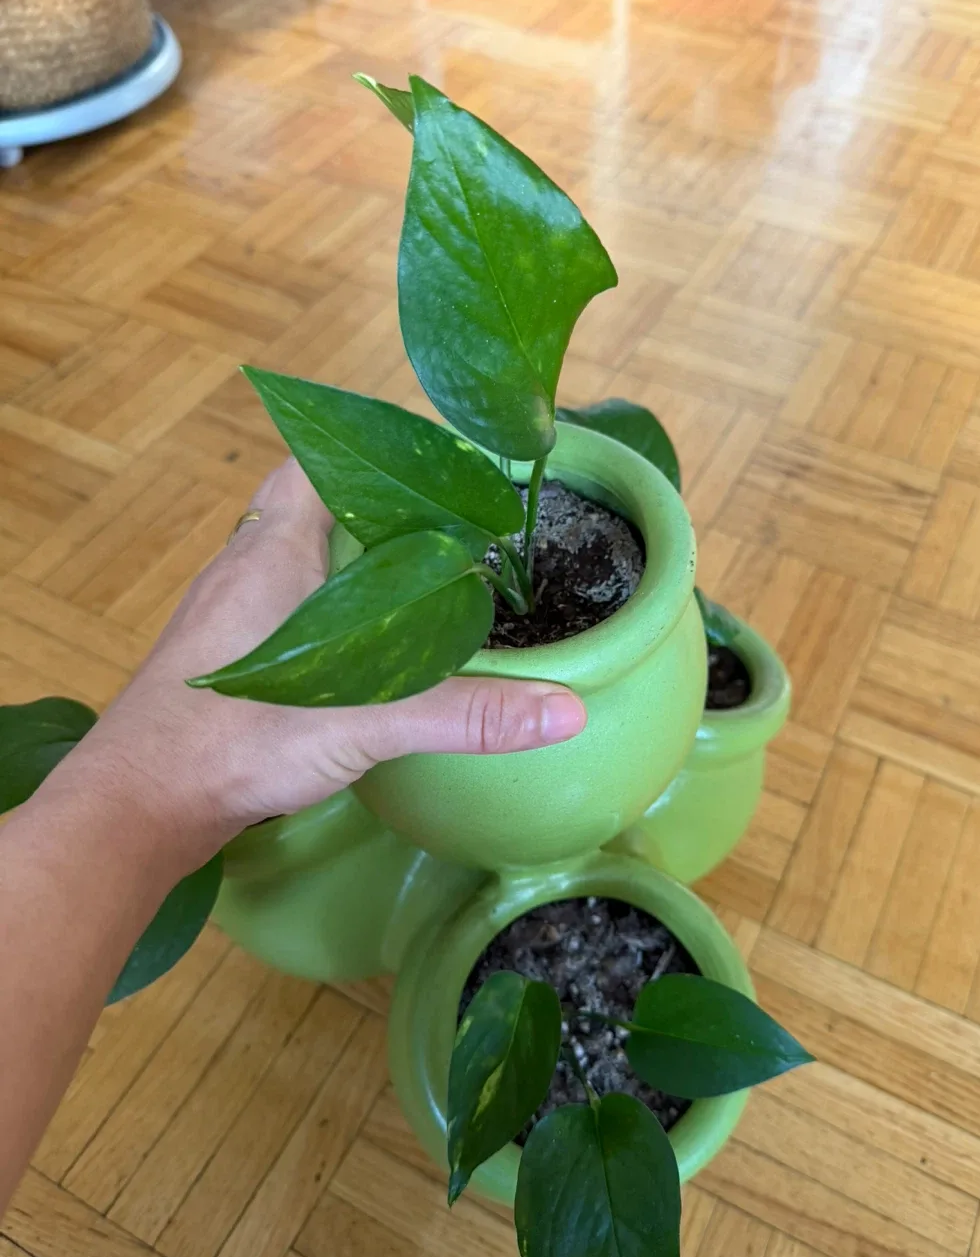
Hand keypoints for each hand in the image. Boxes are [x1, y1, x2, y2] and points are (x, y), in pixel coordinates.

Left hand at [55, 459, 585, 860]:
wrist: (135, 808)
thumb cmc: (232, 743)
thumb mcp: (363, 722)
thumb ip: (463, 713)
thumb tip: (567, 708)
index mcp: (272, 550)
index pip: (319, 459)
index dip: (376, 449)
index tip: (440, 461)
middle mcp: (244, 567)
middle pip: (316, 506)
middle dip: (381, 508)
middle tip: (451, 525)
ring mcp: (228, 615)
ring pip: (300, 560)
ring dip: (354, 560)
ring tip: (424, 578)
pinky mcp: (224, 660)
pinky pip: (285, 607)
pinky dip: (330, 608)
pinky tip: (366, 648)